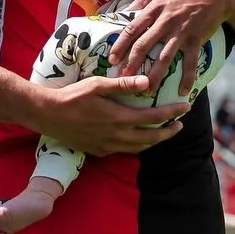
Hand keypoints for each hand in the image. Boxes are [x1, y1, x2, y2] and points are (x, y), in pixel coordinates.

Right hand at [29, 75, 188, 156]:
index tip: (185, 108)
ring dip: (154, 141)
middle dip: (168, 131)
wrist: (49, 115)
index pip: (154, 117)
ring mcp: (108, 146)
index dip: (172, 113)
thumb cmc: (73, 96)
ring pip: (139, 148)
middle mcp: (117, 136)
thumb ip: (123, 85)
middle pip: (151, 138)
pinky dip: (136, 146)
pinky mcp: (98, 151)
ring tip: (163, 133)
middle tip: (179, 125)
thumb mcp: (98, 85)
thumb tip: (147, 82)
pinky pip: (123, 151)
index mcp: (120, 118)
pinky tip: (137, 139)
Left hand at [108, 0, 231, 95]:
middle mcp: (166, 21)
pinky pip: (190, 62)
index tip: (112, 59)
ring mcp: (181, 32)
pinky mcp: (196, 39)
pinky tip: (182, 91)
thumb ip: (143, 0)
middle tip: (123, 79)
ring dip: (155, 76)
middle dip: (132, 63)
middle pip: (144, 45)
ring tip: (147, 90)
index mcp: (155, 8)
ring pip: (164, 57)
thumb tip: (126, 10)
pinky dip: (187, 77)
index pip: (132, 29)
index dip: (121, 45)